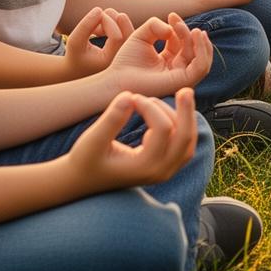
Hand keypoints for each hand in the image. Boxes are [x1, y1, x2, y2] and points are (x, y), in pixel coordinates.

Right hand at [62, 5, 130, 77]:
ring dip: (114, 20)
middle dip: (112, 18)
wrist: (79, 69)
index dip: (106, 22)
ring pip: (129, 30)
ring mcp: (126, 54)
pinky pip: (127, 30)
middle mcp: (123, 60)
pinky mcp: (126, 47)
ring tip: (96, 28)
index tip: (94, 17)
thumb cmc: (76, 56)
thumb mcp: (75, 41)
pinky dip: (115, 22)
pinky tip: (101, 29)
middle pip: (127, 33)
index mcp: (110, 63)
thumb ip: (85, 26)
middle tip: (97, 17)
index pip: (117, 37)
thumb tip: (99, 10)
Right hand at [68, 87, 199, 189]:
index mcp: (143, 167)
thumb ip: (111, 119)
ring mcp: (164, 172)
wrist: (82, 180)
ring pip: (188, 143)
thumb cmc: (84, 159)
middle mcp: (159, 172)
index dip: (150, 107)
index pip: (162, 130)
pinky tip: (175, 113)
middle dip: (186, 112)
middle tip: (185, 90)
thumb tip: (129, 95)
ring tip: (178, 98)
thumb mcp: (92, 139)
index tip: (132, 97)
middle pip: (185, 139)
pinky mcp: (165, 167)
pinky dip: (184, 128)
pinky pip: (184, 146)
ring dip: (186, 119)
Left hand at [105, 12, 211, 96]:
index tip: (171, 15)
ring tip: (193, 29)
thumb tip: (172, 30)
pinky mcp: (182, 82)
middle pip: (194, 49)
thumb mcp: (142, 35)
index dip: (180, 27)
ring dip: (200, 41)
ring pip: (202, 58)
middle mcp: (178, 69)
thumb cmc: (126, 60)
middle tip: (176, 21)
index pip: (183, 42)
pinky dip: (202, 51)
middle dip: (188, 33)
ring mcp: (181, 77)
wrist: (117, 79)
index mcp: (170, 60)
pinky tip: (195, 36)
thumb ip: (156, 26)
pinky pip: (201, 67)